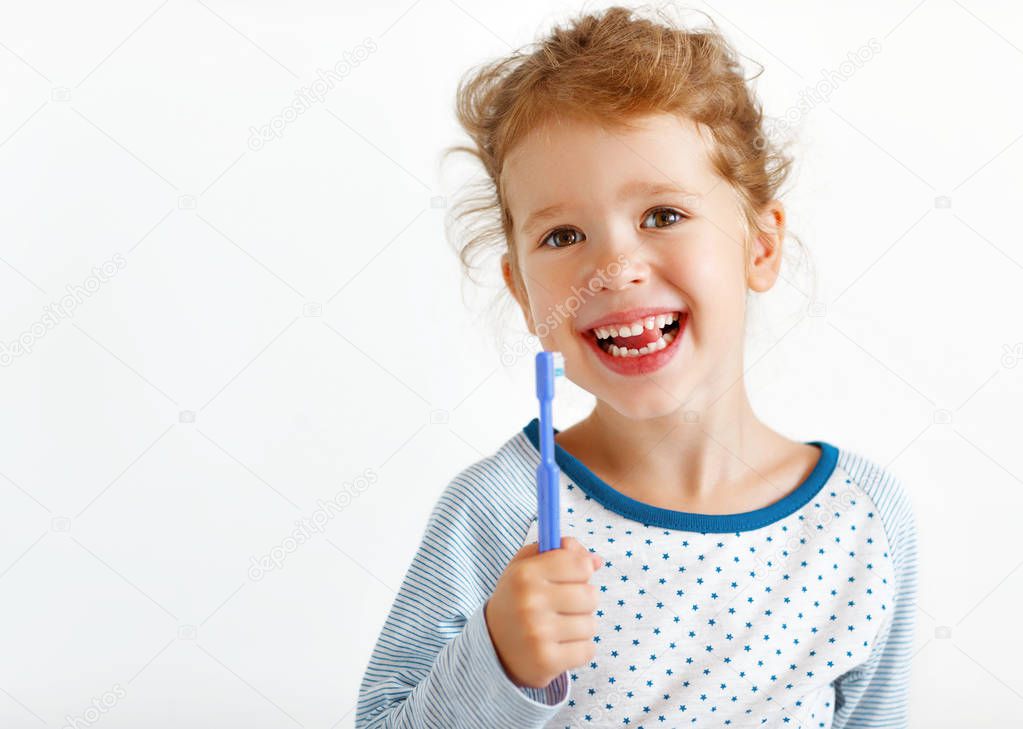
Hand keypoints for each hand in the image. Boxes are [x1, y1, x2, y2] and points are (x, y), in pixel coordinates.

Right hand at [484, 536, 602, 688]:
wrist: (493, 647)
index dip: (582, 571)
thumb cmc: (517, 600)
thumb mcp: (526, 567)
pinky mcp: (547, 660)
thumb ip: (559, 552)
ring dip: (580, 627)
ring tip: (558, 628)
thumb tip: (596, 560)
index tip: (571, 578)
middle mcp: (530, 601)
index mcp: (525, 573)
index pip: (580, 565)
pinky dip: (578, 649)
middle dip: (583, 601)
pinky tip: (559, 646)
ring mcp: (538, 633)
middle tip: (562, 607)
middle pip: (590, 595)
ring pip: (591, 624)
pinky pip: (588, 650)